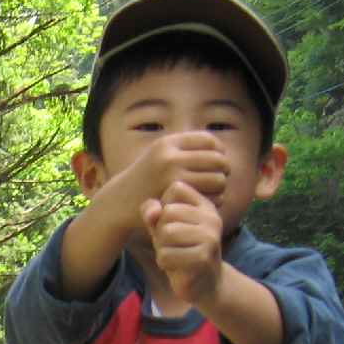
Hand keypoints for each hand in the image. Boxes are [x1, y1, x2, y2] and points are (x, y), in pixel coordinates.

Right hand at [95, 132, 231, 238]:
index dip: (219, 151)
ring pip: (218, 180)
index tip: (215, 163)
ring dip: (220, 186)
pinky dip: (215, 201)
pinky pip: (211, 198)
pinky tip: (206, 202)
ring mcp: (173, 179)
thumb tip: (220, 147)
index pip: (209, 141)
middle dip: (223, 170)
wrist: (119, 202)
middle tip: (218, 179)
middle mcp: (170, 157)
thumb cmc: (146, 179)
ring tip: (213, 191)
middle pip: (218, 160)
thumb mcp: (160, 155)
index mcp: (168, 143)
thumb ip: (185, 149)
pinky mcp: (177, 200)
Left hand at [146, 180, 224, 304]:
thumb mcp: (162, 227)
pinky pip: (166, 255)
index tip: (172, 223)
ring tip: (175, 255)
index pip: (175, 188)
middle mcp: (212, 218)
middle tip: (171, 244)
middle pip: (168, 212)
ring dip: (162, 248)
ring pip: (166, 234)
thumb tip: (152, 212)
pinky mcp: (203, 258)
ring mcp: (210, 238)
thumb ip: (152, 213)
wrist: (203, 283)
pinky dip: (165, 263)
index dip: (163, 207)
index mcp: (205, 205)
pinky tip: (177, 267)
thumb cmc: (180, 250)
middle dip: (160, 231)